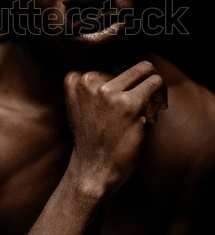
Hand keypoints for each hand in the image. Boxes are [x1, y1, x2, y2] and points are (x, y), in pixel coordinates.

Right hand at [64, 60, 166, 192]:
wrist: (93, 170)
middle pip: (128, 65)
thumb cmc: (95, 139)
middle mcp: (88, 80)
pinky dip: (160, 96)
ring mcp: (107, 91)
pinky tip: (153, 115)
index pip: (108, 64)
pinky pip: (155, 82)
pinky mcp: (128, 104)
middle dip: (141, 83)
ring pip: (145, 68)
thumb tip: (132, 67)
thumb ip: (97, 85)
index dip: (122, 83)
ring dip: (153, 88)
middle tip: (144, 104)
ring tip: (150, 109)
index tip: (125, 100)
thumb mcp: (84, 105)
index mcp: (74, 79)